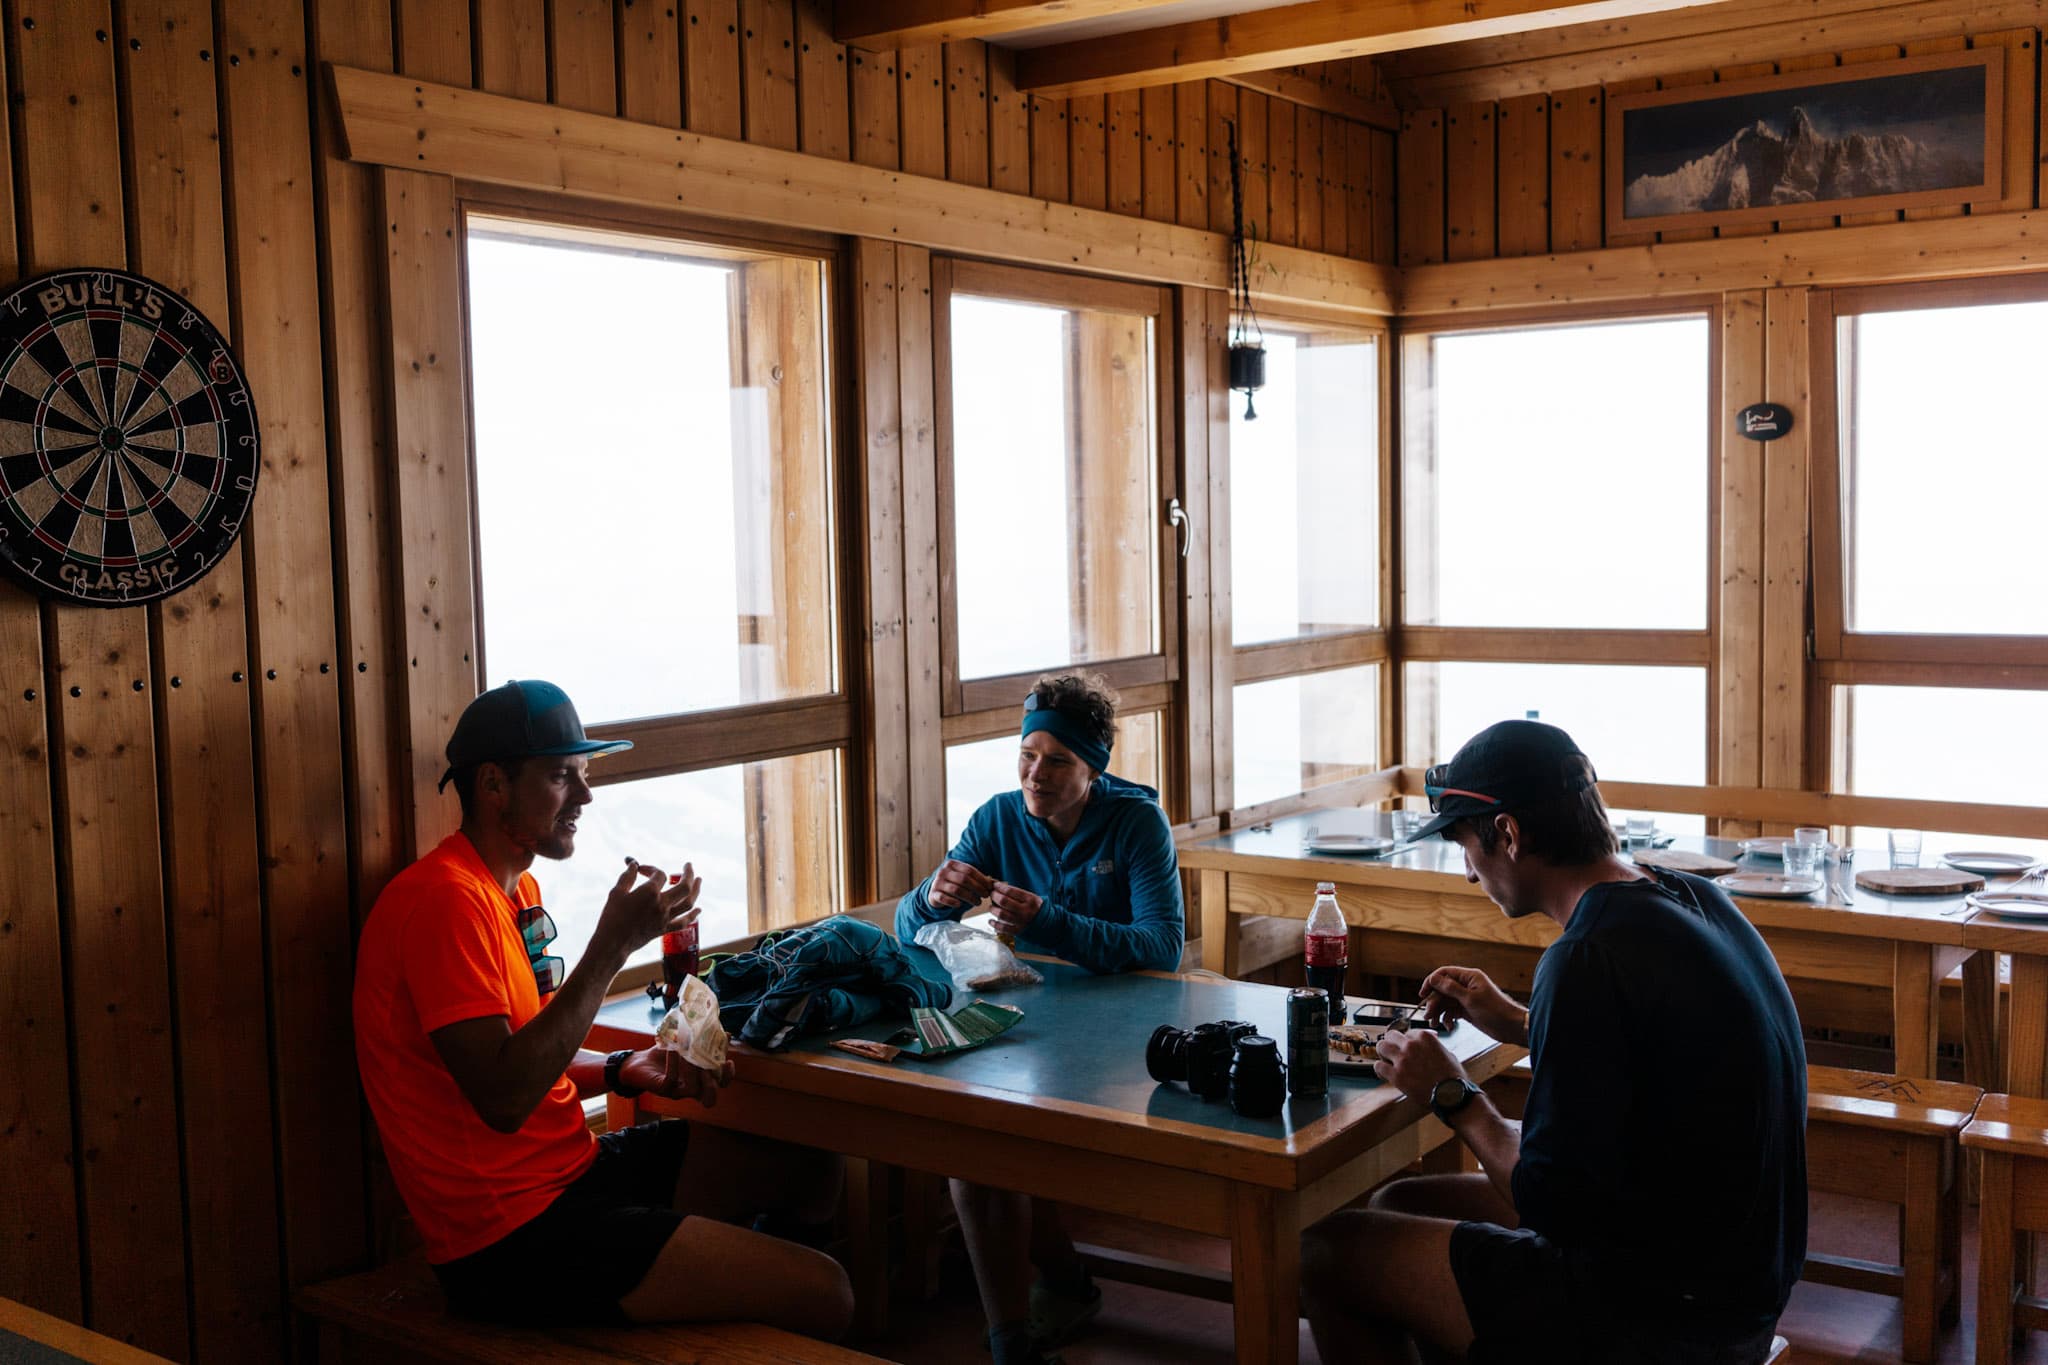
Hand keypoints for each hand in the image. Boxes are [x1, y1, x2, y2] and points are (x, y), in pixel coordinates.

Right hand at [593, 858, 700, 959]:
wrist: (613, 943)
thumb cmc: (612, 916)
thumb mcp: (617, 892)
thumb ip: (628, 877)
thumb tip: (634, 864)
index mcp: (650, 892)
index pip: (659, 874)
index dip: (651, 869)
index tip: (642, 870)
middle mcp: (662, 904)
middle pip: (684, 886)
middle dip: (689, 874)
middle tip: (689, 866)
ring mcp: (665, 918)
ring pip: (689, 903)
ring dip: (696, 890)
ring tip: (699, 881)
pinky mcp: (664, 929)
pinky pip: (684, 922)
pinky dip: (693, 915)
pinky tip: (698, 910)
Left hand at [620, 1047, 734, 1107]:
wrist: (638, 1063)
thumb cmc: (665, 1056)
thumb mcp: (686, 1047)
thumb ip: (703, 1042)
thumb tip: (725, 1032)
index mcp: (699, 1079)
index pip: (720, 1085)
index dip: (728, 1076)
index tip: (728, 1061)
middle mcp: (690, 1089)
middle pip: (709, 1098)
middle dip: (714, 1084)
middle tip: (710, 1066)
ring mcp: (676, 1091)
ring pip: (692, 1089)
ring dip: (693, 1070)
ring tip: (689, 1052)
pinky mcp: (662, 1088)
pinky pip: (671, 1079)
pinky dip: (674, 1063)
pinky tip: (673, 1049)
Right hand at [929, 858, 993, 910]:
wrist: (936, 893)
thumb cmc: (955, 885)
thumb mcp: (965, 879)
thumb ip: (979, 879)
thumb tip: (997, 883)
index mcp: (952, 864)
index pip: (970, 870)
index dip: (981, 879)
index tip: (990, 887)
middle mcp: (943, 871)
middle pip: (964, 879)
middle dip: (977, 888)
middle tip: (986, 896)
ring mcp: (937, 882)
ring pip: (956, 890)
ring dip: (970, 897)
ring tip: (978, 903)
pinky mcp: (933, 894)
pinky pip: (944, 898)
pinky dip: (953, 902)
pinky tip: (960, 905)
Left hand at [988, 882, 1042, 937]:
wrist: (1048, 925)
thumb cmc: (1036, 909)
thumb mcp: (1032, 898)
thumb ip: (1018, 894)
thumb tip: (1000, 888)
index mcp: (1030, 900)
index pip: (1011, 891)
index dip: (1000, 887)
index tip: (994, 885)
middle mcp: (1026, 910)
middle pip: (1004, 901)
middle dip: (994, 896)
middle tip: (992, 894)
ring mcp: (1021, 922)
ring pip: (1001, 914)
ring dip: (993, 909)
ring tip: (991, 907)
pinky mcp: (1018, 931)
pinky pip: (1003, 928)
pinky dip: (994, 924)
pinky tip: (991, 920)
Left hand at [1372, 1028, 1467, 1106]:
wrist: (1451, 1094)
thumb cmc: (1453, 1077)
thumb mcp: (1447, 1053)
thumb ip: (1434, 1046)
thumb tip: (1429, 1044)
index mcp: (1424, 1037)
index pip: (1407, 1033)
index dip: (1407, 1042)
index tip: (1407, 1048)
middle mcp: (1411, 1045)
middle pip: (1390, 1035)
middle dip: (1391, 1043)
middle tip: (1393, 1052)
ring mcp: (1402, 1059)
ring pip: (1381, 1047)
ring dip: (1383, 1053)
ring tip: (1387, 1061)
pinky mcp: (1396, 1075)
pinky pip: (1378, 1066)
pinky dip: (1380, 1070)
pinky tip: (1384, 1074)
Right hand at [1418, 966, 1527, 1044]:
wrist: (1511, 1027)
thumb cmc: (1495, 1010)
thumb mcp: (1470, 999)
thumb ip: (1450, 988)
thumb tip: (1433, 978)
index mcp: (1469, 977)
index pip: (1444, 974)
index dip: (1431, 982)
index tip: (1422, 994)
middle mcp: (1466, 986)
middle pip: (1442, 990)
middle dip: (1434, 1002)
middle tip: (1428, 1015)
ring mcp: (1466, 999)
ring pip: (1445, 1002)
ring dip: (1438, 1012)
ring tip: (1435, 1023)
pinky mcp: (1467, 1010)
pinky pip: (1451, 1012)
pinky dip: (1447, 1018)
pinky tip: (1448, 1026)